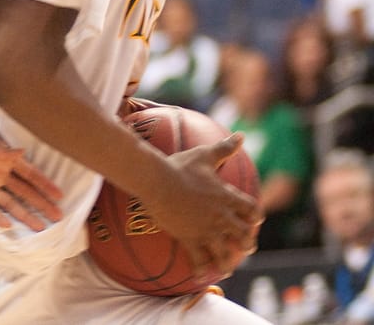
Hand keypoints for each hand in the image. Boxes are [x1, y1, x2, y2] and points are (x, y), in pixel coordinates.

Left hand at [0, 120, 62, 231]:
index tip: (59, 194)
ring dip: (24, 214)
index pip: (27, 172)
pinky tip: (8, 225)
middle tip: (58, 216)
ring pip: (10, 204)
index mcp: (1, 156)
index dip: (43, 183)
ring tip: (40, 228)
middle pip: (24, 191)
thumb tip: (21, 152)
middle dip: (41, 202)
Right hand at [140, 134, 262, 278]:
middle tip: (245, 246)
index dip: (255, 216)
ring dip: (228, 261)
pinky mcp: (190, 239)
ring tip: (226, 267)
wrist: (156, 180)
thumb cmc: (180, 166)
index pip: (252, 210)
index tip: (254, 219)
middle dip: (247, 242)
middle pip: (244, 235)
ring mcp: (206, 230)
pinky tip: (200, 276)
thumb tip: (241, 135)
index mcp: (226, 197)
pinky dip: (201, 270)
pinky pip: (199, 261)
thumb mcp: (204, 155)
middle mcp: (220, 216)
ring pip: (226, 253)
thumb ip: (224, 148)